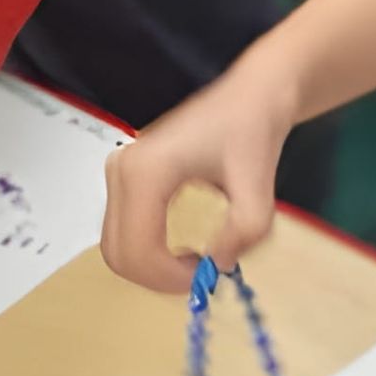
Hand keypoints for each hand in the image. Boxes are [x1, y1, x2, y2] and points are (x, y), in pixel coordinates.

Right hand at [101, 55, 297, 292]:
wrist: (250, 97)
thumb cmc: (253, 132)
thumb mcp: (259, 190)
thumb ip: (243, 234)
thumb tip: (218, 266)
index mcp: (146, 171)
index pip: (137, 249)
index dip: (169, 278)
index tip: (207, 279)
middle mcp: (122, 170)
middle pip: (117, 253)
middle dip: (157, 278)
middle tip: (200, 278)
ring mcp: (118, 172)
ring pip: (116, 246)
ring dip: (152, 267)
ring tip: (194, 263)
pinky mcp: (125, 177)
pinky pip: (124, 231)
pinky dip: (147, 252)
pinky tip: (181, 250)